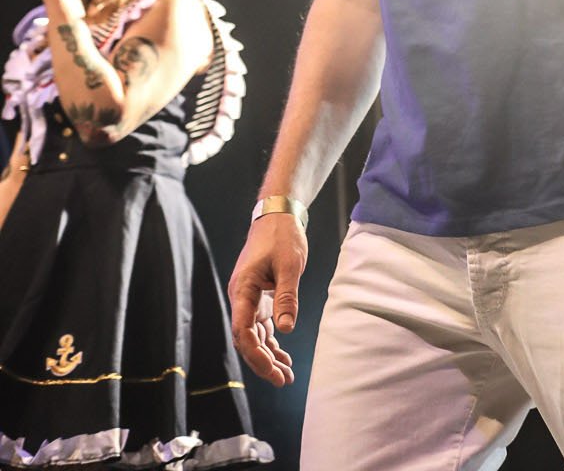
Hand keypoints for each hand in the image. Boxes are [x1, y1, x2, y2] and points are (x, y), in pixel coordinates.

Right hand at [228, 214, 306, 386]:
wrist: (278, 214)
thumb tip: (286, 330)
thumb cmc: (282, 236)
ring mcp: (249, 298)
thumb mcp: (289, 265)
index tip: (273, 370)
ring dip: (269, 355)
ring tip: (286, 375)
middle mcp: (242, 297)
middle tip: (283, 380)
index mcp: (243, 289)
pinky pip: (262, 326)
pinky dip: (272, 342)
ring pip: (254, 335)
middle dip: (263, 362)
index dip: (255, 354)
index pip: (242, 331)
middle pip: (247, 339)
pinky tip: (283, 356)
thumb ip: (286, 297)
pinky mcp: (259, 296)